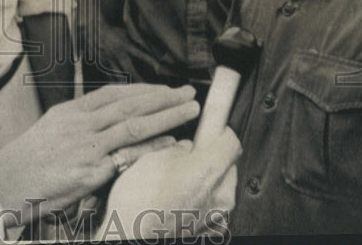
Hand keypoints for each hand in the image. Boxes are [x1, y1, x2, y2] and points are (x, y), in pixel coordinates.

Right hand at [0, 83, 200, 224]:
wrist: (5, 184)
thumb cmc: (27, 162)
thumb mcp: (51, 129)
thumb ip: (79, 122)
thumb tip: (104, 117)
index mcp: (71, 112)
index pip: (113, 94)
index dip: (142, 89)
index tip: (164, 88)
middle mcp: (81, 124)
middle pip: (129, 105)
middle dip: (162, 97)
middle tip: (188, 92)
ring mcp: (86, 147)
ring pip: (134, 125)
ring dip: (166, 116)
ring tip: (188, 110)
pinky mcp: (90, 172)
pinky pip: (128, 156)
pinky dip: (153, 148)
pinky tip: (171, 142)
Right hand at [99, 129, 239, 239]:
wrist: (131, 237)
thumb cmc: (138, 202)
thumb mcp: (152, 158)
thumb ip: (177, 149)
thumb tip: (185, 148)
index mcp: (208, 170)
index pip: (231, 141)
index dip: (220, 130)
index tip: (211, 127)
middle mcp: (220, 194)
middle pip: (228, 165)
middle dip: (212, 157)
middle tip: (189, 156)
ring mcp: (217, 216)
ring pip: (220, 187)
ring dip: (205, 179)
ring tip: (178, 181)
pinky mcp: (210, 230)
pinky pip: (212, 206)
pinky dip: (200, 200)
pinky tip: (178, 199)